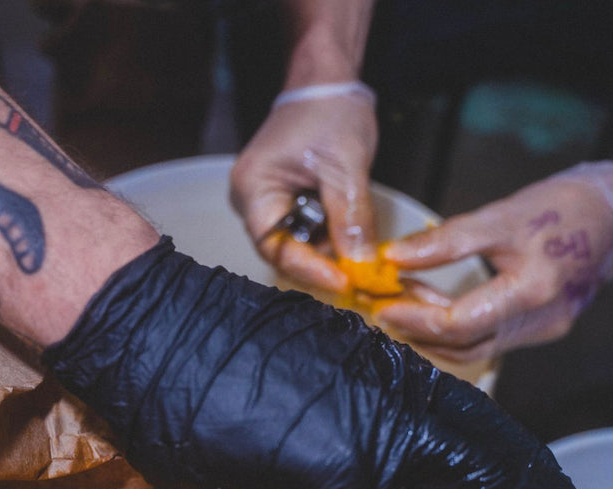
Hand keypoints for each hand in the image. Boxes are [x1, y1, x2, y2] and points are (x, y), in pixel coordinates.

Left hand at [44, 238, 608, 488]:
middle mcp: (383, 426)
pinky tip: (486, 438)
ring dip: (524, 460)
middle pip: (484, 477)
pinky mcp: (369, 342)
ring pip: (477, 422)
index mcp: (343, 481)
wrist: (148, 322)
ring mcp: (383, 375)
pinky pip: (441, 387)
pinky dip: (477, 418)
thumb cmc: (170, 427)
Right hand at [230, 83, 378, 293]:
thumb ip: (351, 218)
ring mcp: (266, 203)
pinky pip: (304, 232)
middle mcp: (251, 201)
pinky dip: (328, 237)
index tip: (344, 280)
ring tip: (358, 250)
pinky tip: (349, 235)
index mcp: (253, 189)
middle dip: (322, 262)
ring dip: (328, 250)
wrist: (327, 84)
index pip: (275, 247)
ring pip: (297, 245)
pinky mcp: (284, 204)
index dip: (309, 269)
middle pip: (284, 251)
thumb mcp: (346, 167)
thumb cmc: (330, 112)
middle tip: (358, 273)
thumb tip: (361, 265)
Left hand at [377, 162, 612, 362]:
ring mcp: (541, 331)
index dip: (416, 319)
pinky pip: (489, 339)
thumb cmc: (562, 209)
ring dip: (435, 333)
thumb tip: (395, 256)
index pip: (460, 323)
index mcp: (532, 290)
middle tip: (385, 308)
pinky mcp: (540, 330)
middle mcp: (538, 321)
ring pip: (475, 348)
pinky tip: (436, 307)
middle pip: (464, 344)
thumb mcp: (500, 215)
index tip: (384, 307)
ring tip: (405, 304)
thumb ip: (446, 240)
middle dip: (418, 329)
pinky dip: (458, 329)